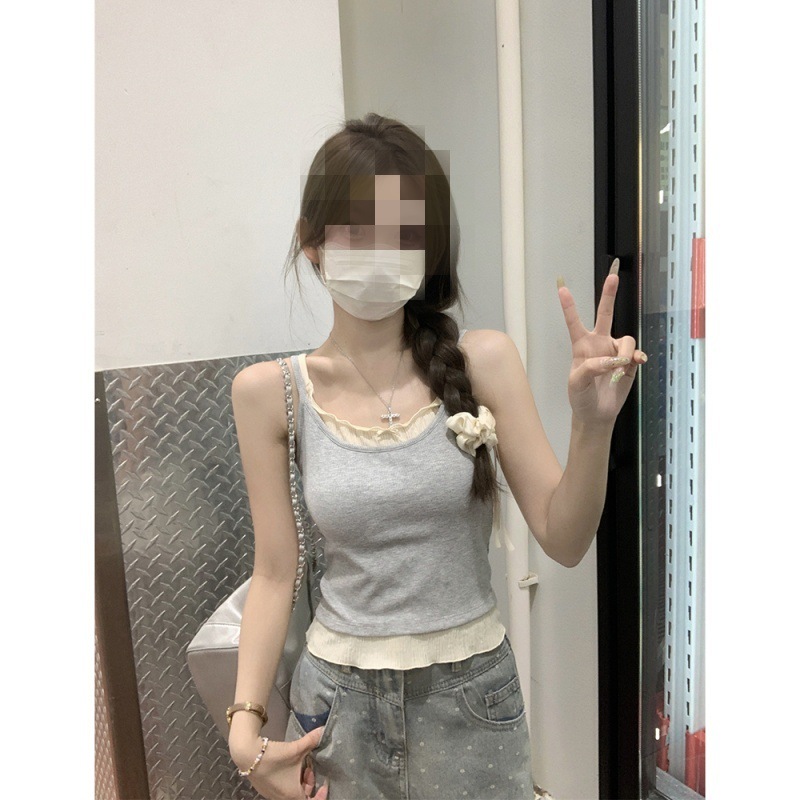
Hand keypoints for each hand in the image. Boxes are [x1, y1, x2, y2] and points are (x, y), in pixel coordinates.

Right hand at [232, 728, 329, 799]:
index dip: (320, 795)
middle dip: (308, 783)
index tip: (324, 784)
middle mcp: (281, 799)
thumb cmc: (274, 756)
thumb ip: (311, 740)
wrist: (247, 754)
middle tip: (309, 768)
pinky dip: (288, 782)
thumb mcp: (296, 748)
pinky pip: (281, 790)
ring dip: (298, 782)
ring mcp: (271, 795)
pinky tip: (287, 768)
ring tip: (299, 766)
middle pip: (301, 796)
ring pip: (291, 793)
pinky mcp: (264, 789)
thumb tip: (323, 730)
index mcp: (292, 795)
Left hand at [557, 258, 646, 426]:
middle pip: (605, 313)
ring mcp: (615, 350)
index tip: (561, 287)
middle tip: (614, 274)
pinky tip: (635, 365)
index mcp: (581, 346)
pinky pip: (636, 353)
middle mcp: (599, 343)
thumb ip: (591, 368)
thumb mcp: (577, 384)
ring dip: (624, 354)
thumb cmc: (581, 397)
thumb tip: (613, 359)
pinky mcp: (629, 361)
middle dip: (609, 294)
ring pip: (626, 340)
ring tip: (617, 372)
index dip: (569, 306)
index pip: (574, 323)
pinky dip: (637, 358)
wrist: (596, 413)